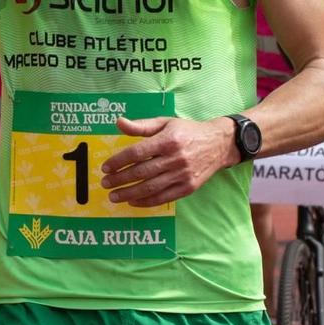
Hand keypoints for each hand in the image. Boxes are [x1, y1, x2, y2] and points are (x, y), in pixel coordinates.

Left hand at [100, 116, 233, 207]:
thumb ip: (142, 125)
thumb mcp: (166, 122)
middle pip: (141, 172)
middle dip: (120, 179)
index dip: (119, 161)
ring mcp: (182, 175)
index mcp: (168, 140)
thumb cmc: (188, 132)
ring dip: (129, 193)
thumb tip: (118, 122)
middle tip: (105, 183)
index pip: (137, 152)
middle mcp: (175, 158)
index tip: (106, 167)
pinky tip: (133, 201)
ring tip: (114, 196)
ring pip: (150, 187)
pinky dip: (146, 201)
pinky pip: (163, 198)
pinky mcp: (188, 188)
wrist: (218, 144)